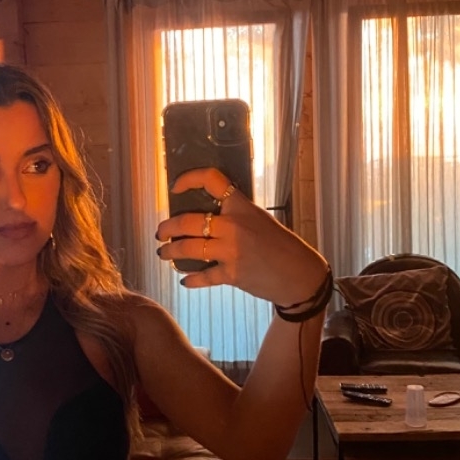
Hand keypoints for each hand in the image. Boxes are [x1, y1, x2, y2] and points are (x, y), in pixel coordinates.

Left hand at [155, 168, 326, 302]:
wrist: (298, 273)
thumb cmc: (279, 245)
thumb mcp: (258, 220)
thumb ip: (234, 216)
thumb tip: (204, 217)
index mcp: (241, 206)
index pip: (212, 180)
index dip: (189, 179)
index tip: (175, 188)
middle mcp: (233, 226)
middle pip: (188, 221)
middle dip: (168, 228)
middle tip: (161, 232)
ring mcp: (231, 251)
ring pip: (189, 249)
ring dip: (171, 252)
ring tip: (164, 253)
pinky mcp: (232, 274)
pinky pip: (203, 276)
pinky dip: (191, 279)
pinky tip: (185, 280)